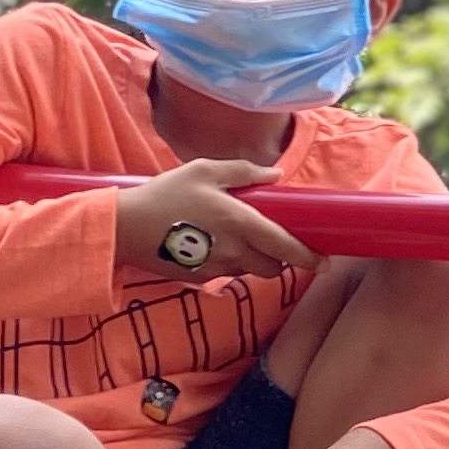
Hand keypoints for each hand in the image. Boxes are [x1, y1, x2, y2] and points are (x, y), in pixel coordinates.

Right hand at [115, 158, 311, 284]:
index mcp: (240, 223)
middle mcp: (234, 251)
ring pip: (250, 271)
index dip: (307, 256)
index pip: (285, 246)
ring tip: (238, 237)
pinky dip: (231, 263)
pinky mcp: (201, 278)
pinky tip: (214, 244)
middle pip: (273, 267)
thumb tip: (275, 175)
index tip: (322, 260)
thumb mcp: (204, 171)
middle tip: (273, 240)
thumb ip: (243, 172)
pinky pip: (228, 274)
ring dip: (254, 260)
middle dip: (280, 258)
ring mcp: (217, 268)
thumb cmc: (166, 194)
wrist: (125, 227)